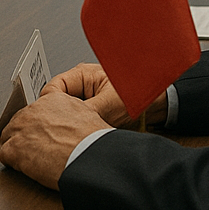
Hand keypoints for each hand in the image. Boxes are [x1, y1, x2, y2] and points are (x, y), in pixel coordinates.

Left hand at [0, 90, 110, 189]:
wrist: (91, 158)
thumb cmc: (95, 143)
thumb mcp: (87, 116)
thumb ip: (73, 114)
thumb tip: (73, 124)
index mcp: (52, 99)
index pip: (36, 110)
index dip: (38, 126)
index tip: (43, 135)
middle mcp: (33, 110)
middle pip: (19, 122)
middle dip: (26, 136)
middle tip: (36, 150)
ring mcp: (21, 128)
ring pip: (9, 136)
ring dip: (18, 148)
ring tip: (31, 161)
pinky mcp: (15, 148)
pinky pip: (5, 154)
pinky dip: (13, 163)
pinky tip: (25, 169)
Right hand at [43, 62, 166, 128]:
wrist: (159, 105)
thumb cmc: (140, 93)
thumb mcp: (112, 104)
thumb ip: (88, 111)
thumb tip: (70, 122)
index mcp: (82, 74)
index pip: (52, 88)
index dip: (49, 104)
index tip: (49, 119)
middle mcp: (81, 85)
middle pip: (57, 102)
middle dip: (60, 116)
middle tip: (63, 130)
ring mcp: (86, 98)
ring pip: (67, 112)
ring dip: (73, 123)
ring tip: (79, 132)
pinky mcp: (92, 111)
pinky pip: (79, 120)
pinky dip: (81, 128)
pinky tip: (87, 135)